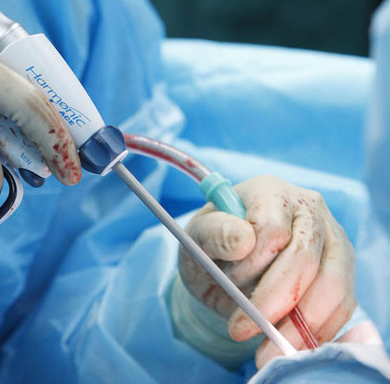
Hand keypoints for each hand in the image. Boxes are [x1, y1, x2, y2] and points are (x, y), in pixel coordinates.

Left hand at [179, 175, 354, 366]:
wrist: (229, 266)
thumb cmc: (213, 245)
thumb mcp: (198, 237)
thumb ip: (214, 233)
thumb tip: (243, 240)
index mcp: (270, 191)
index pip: (270, 230)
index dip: (250, 265)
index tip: (227, 285)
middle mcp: (308, 209)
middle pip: (305, 259)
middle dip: (274, 303)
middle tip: (242, 332)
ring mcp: (333, 239)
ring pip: (332, 285)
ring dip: (300, 327)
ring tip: (267, 351)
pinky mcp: (344, 271)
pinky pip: (344, 306)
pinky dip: (319, 333)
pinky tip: (289, 345)